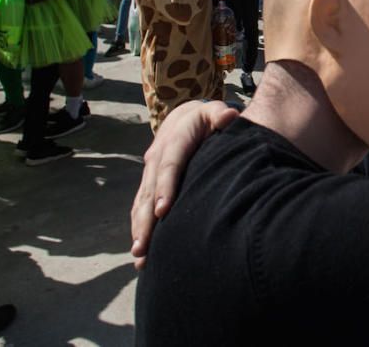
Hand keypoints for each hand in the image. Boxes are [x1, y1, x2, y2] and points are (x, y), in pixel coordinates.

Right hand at [130, 100, 239, 268]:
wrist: (184, 118)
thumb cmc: (207, 119)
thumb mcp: (215, 112)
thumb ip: (221, 115)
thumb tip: (230, 117)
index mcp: (174, 140)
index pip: (169, 165)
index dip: (165, 187)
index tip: (162, 211)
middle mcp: (156, 158)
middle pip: (149, 191)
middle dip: (145, 219)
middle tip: (144, 245)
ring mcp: (149, 172)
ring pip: (141, 203)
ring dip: (139, 229)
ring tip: (139, 255)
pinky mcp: (148, 184)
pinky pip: (140, 207)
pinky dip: (139, 227)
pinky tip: (140, 252)